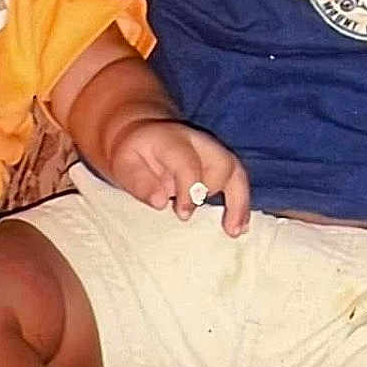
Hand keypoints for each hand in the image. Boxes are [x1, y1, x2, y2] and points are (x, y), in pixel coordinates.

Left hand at [106, 120, 250, 235]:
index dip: (189, 188)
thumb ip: (140, 183)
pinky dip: (242, 205)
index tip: (183, 215)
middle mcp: (199, 142)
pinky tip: (240, 227)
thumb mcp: (124, 166)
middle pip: (220, 162)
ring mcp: (213, 151)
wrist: (143, 135)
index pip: (188, 161)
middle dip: (212, 192)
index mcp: (172, 140)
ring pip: (235, 171)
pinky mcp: (221, 163)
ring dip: (238, 202)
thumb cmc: (133, 155)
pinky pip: (239, 181)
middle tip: (193, 217)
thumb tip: (161, 203)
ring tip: (234, 231)